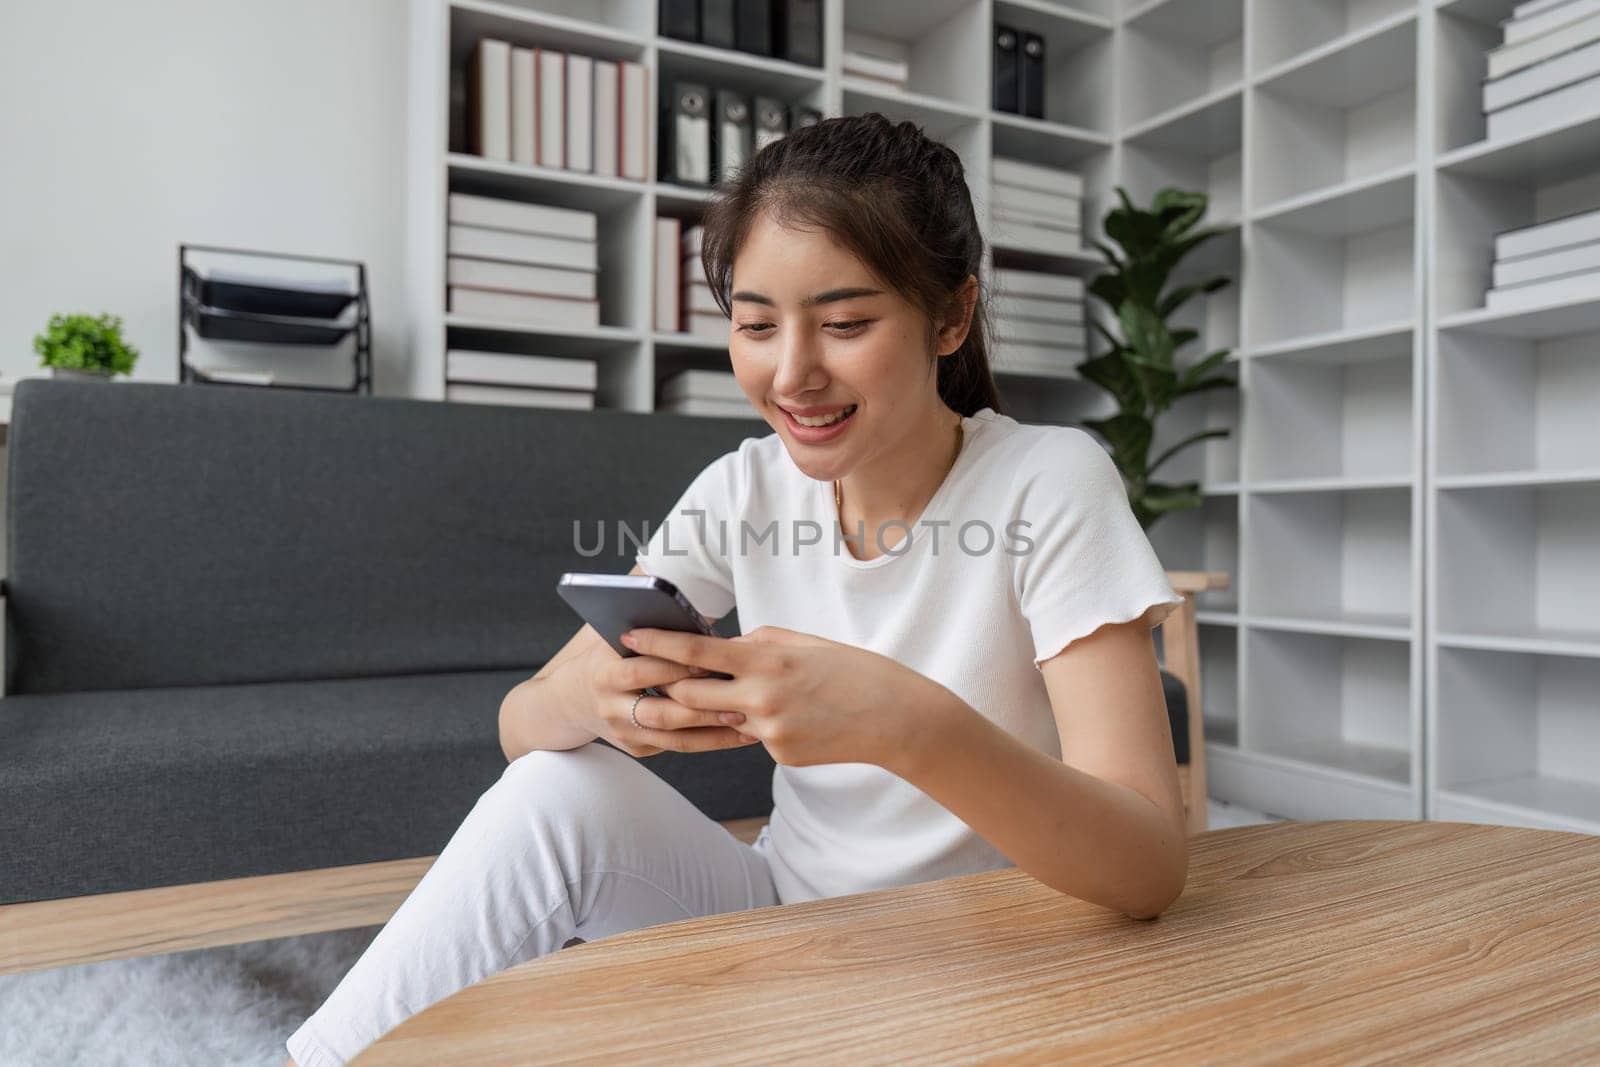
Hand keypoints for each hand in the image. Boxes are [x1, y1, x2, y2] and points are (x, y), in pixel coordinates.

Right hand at [574, 643, 760, 758]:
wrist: (571, 700)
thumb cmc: (607, 658)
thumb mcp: (616, 641)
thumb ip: (650, 635)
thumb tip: (702, 625)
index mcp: (604, 673)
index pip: (641, 671)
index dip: (675, 667)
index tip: (709, 663)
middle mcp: (610, 707)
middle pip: (661, 712)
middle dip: (701, 707)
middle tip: (738, 701)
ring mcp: (623, 733)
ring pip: (674, 738)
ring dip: (713, 732)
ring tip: (747, 723)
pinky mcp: (636, 748)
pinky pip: (677, 747)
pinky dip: (709, 741)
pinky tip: (737, 734)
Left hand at [620, 625, 927, 768]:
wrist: (894, 717)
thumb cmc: (851, 670)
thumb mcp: (803, 643)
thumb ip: (759, 644)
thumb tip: (725, 648)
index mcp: (766, 659)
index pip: (695, 652)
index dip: (656, 644)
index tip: (627, 634)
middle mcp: (761, 697)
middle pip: (692, 696)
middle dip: (670, 687)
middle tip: (649, 677)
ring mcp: (770, 731)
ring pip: (722, 720)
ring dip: (717, 710)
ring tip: (740, 696)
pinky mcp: (780, 754)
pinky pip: (755, 738)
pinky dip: (763, 726)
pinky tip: (797, 718)